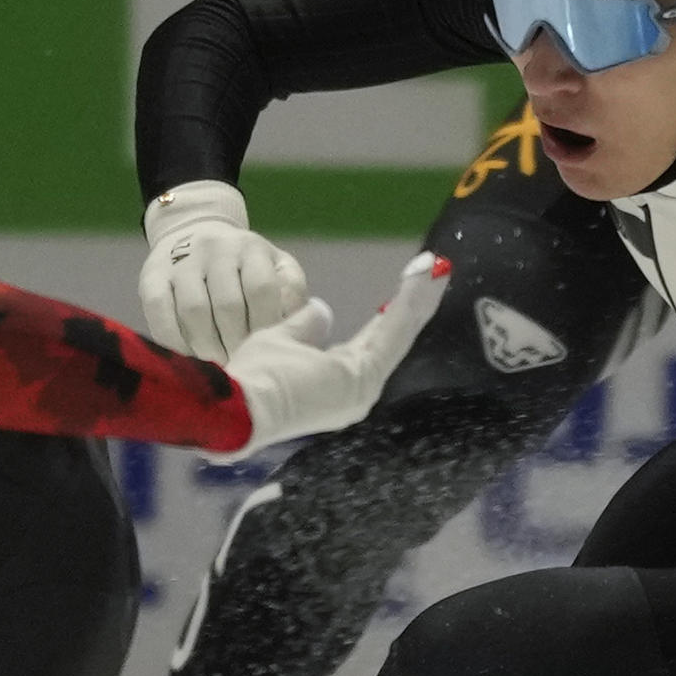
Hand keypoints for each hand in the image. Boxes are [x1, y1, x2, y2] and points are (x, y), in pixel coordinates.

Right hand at [139, 181, 312, 360]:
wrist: (195, 233)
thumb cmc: (247, 269)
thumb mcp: (276, 270)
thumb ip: (292, 295)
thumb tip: (305, 329)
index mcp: (251, 247)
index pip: (262, 290)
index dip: (267, 328)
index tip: (271, 356)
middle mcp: (215, 248)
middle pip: (228, 305)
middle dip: (239, 345)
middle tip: (246, 371)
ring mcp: (180, 261)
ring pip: (194, 311)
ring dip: (209, 348)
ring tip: (221, 369)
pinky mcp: (151, 276)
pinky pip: (159, 312)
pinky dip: (175, 341)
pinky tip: (190, 358)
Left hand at [222, 251, 449, 454]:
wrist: (240, 408)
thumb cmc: (255, 379)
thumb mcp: (281, 340)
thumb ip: (305, 328)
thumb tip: (322, 310)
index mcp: (339, 386)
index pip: (373, 341)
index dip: (392, 312)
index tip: (410, 285)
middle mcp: (359, 392)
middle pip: (393, 338)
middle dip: (415, 302)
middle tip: (435, 270)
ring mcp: (364, 390)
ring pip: (398, 333)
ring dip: (417, 298)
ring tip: (434, 267)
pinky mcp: (364, 379)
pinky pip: (392, 333)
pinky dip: (409, 303)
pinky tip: (422, 278)